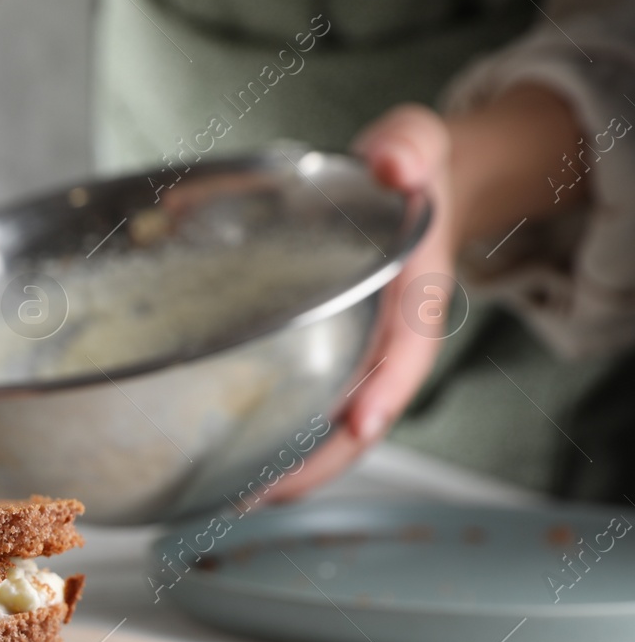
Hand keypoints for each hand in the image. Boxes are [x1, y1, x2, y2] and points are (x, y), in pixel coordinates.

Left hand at [274, 85, 586, 500]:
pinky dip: (273, 444)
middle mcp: (386, 340)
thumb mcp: (415, 144)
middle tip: (267, 490)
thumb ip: (409, 148)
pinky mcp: (327, 360)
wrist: (410, 190)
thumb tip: (393, 163)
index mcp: (414, 296)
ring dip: (290, 469)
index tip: (361, 421)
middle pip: (364, 417)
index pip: (408, 350)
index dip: (387, 388)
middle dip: (321, 460)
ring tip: (236, 497)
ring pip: (331, 430)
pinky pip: (305, 411)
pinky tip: (225, 469)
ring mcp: (357, 357)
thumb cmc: (406, 172)